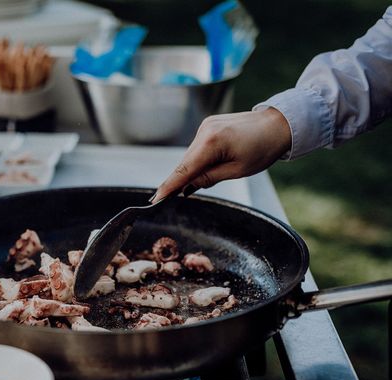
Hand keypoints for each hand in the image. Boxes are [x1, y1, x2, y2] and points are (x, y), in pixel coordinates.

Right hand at [150, 108, 291, 202]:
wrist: (278, 124)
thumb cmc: (263, 148)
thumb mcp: (237, 171)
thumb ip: (208, 179)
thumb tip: (187, 187)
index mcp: (212, 142)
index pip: (184, 169)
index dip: (169, 186)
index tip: (156, 198)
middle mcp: (204, 131)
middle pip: (185, 163)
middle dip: (178, 180)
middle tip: (165, 199)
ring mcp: (206, 126)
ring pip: (190, 156)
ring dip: (189, 170)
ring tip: (190, 186)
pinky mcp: (209, 125)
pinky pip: (197, 148)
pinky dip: (196, 160)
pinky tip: (202, 169)